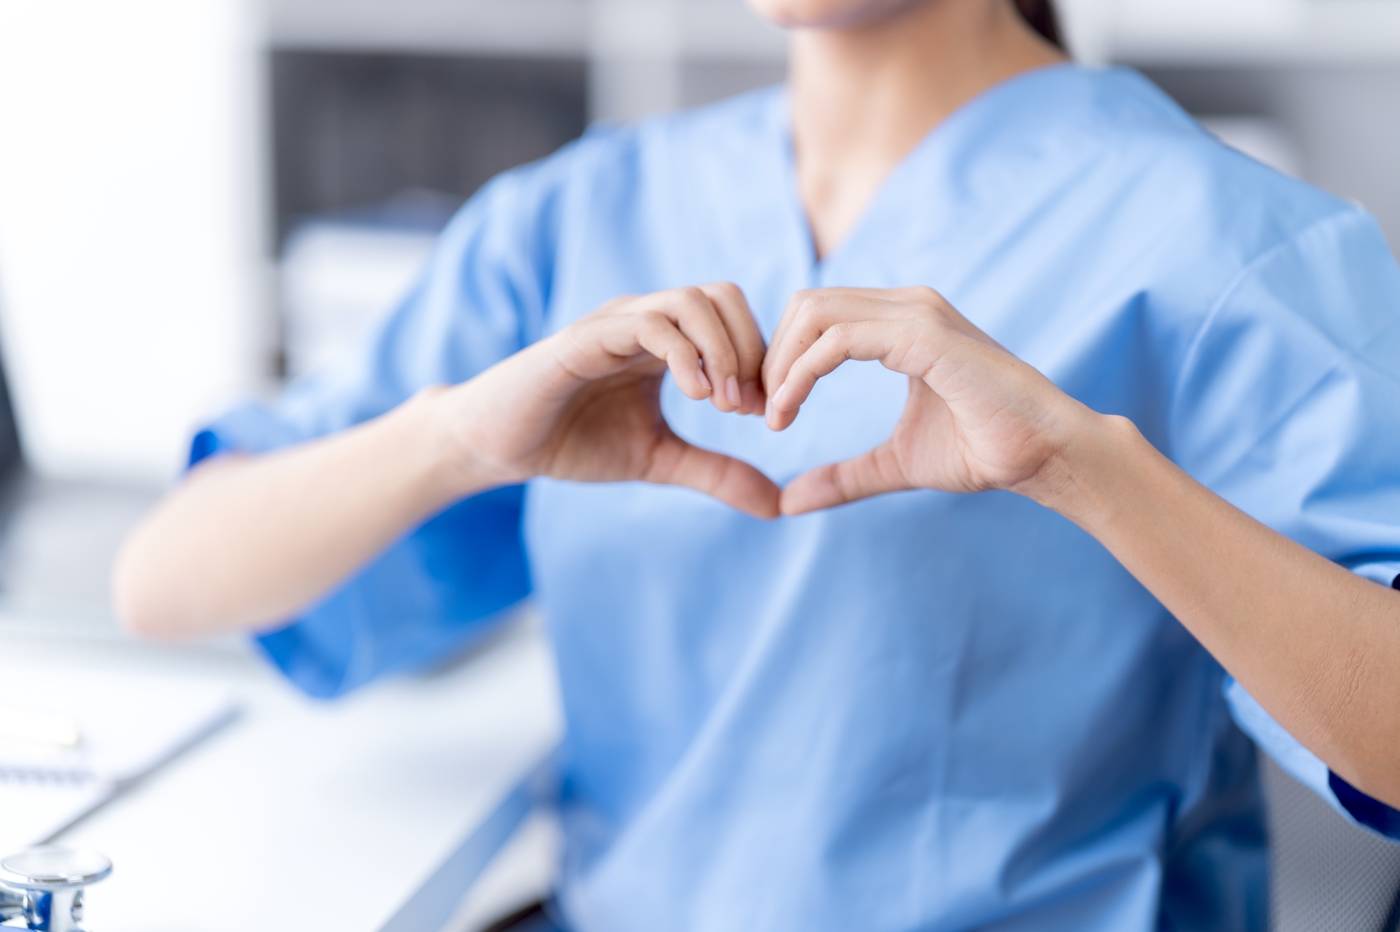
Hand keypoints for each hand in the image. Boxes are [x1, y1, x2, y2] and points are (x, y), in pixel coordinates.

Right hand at [439, 283, 779, 517]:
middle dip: (750, 348)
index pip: (734, 317)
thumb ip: (716, 472)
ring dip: (722, 351)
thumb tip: (777, 505)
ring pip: (691, 301)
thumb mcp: (659, 459)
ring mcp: (615, 322)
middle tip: (749, 408)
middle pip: (722, 295)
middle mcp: (644, 319)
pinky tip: (696, 397)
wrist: (500, 446)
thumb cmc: (573, 442)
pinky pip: (649, 324)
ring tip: (724, 406)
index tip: (766, 414)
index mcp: (665, 340)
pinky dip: (684, 355)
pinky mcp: (586, 338)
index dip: (761, 360)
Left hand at [762, 286, 1096, 514]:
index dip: (780, 358)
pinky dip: (802, 373)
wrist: (1043, 454)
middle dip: (771, 356)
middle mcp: (906, 307)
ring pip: (815, 313)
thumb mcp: (894, 464)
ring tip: (772, 415)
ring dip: (781, 364)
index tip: (767, 413)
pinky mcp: (923, 334)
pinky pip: (838, 339)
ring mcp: (916, 314)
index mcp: (900, 323)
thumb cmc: (983, 451)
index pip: (817, 315)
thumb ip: (844, 476)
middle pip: (806, 304)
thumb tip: (788, 502)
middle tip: (759, 412)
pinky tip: (790, 410)